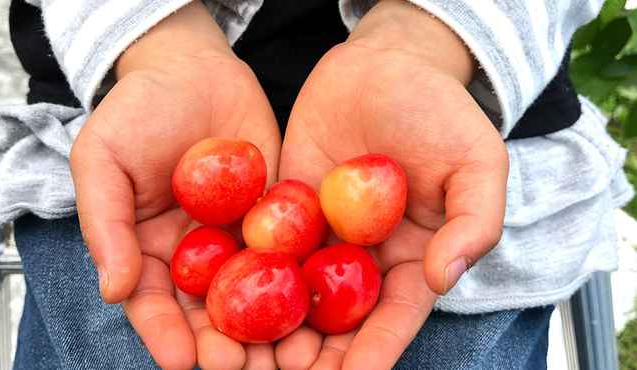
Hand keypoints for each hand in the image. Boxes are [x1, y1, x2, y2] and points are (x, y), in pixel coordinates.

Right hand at [70, 2, 280, 368]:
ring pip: (254, 293)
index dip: (165, 334)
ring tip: (286, 356)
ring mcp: (240, 239)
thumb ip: (105, 224)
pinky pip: (290, 251)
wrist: (193, 68)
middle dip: (224, 344)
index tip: (180, 360)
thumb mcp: (102, 160)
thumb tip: (114, 290)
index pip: (153, 304)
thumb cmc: (137, 110)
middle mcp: (196, 256)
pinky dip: (302, 279)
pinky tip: (316, 303)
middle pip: (210, 312)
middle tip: (241, 367)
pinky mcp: (278, 216)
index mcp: (147, 251)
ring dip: (269, 329)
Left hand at [274, 1, 508, 368]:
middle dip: (315, 353)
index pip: (394, 316)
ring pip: (294, 293)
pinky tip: (221, 297)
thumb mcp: (477, 160)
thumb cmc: (439, 108)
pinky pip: (264, 244)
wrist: (383, 62)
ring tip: (248, 354)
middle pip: (338, 319)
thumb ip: (475, 220)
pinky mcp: (284, 208)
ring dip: (272, 327)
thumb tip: (445, 277)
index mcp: (412, 256)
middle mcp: (362, 256)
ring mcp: (319, 234)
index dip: (375, 351)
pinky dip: (245, 273)